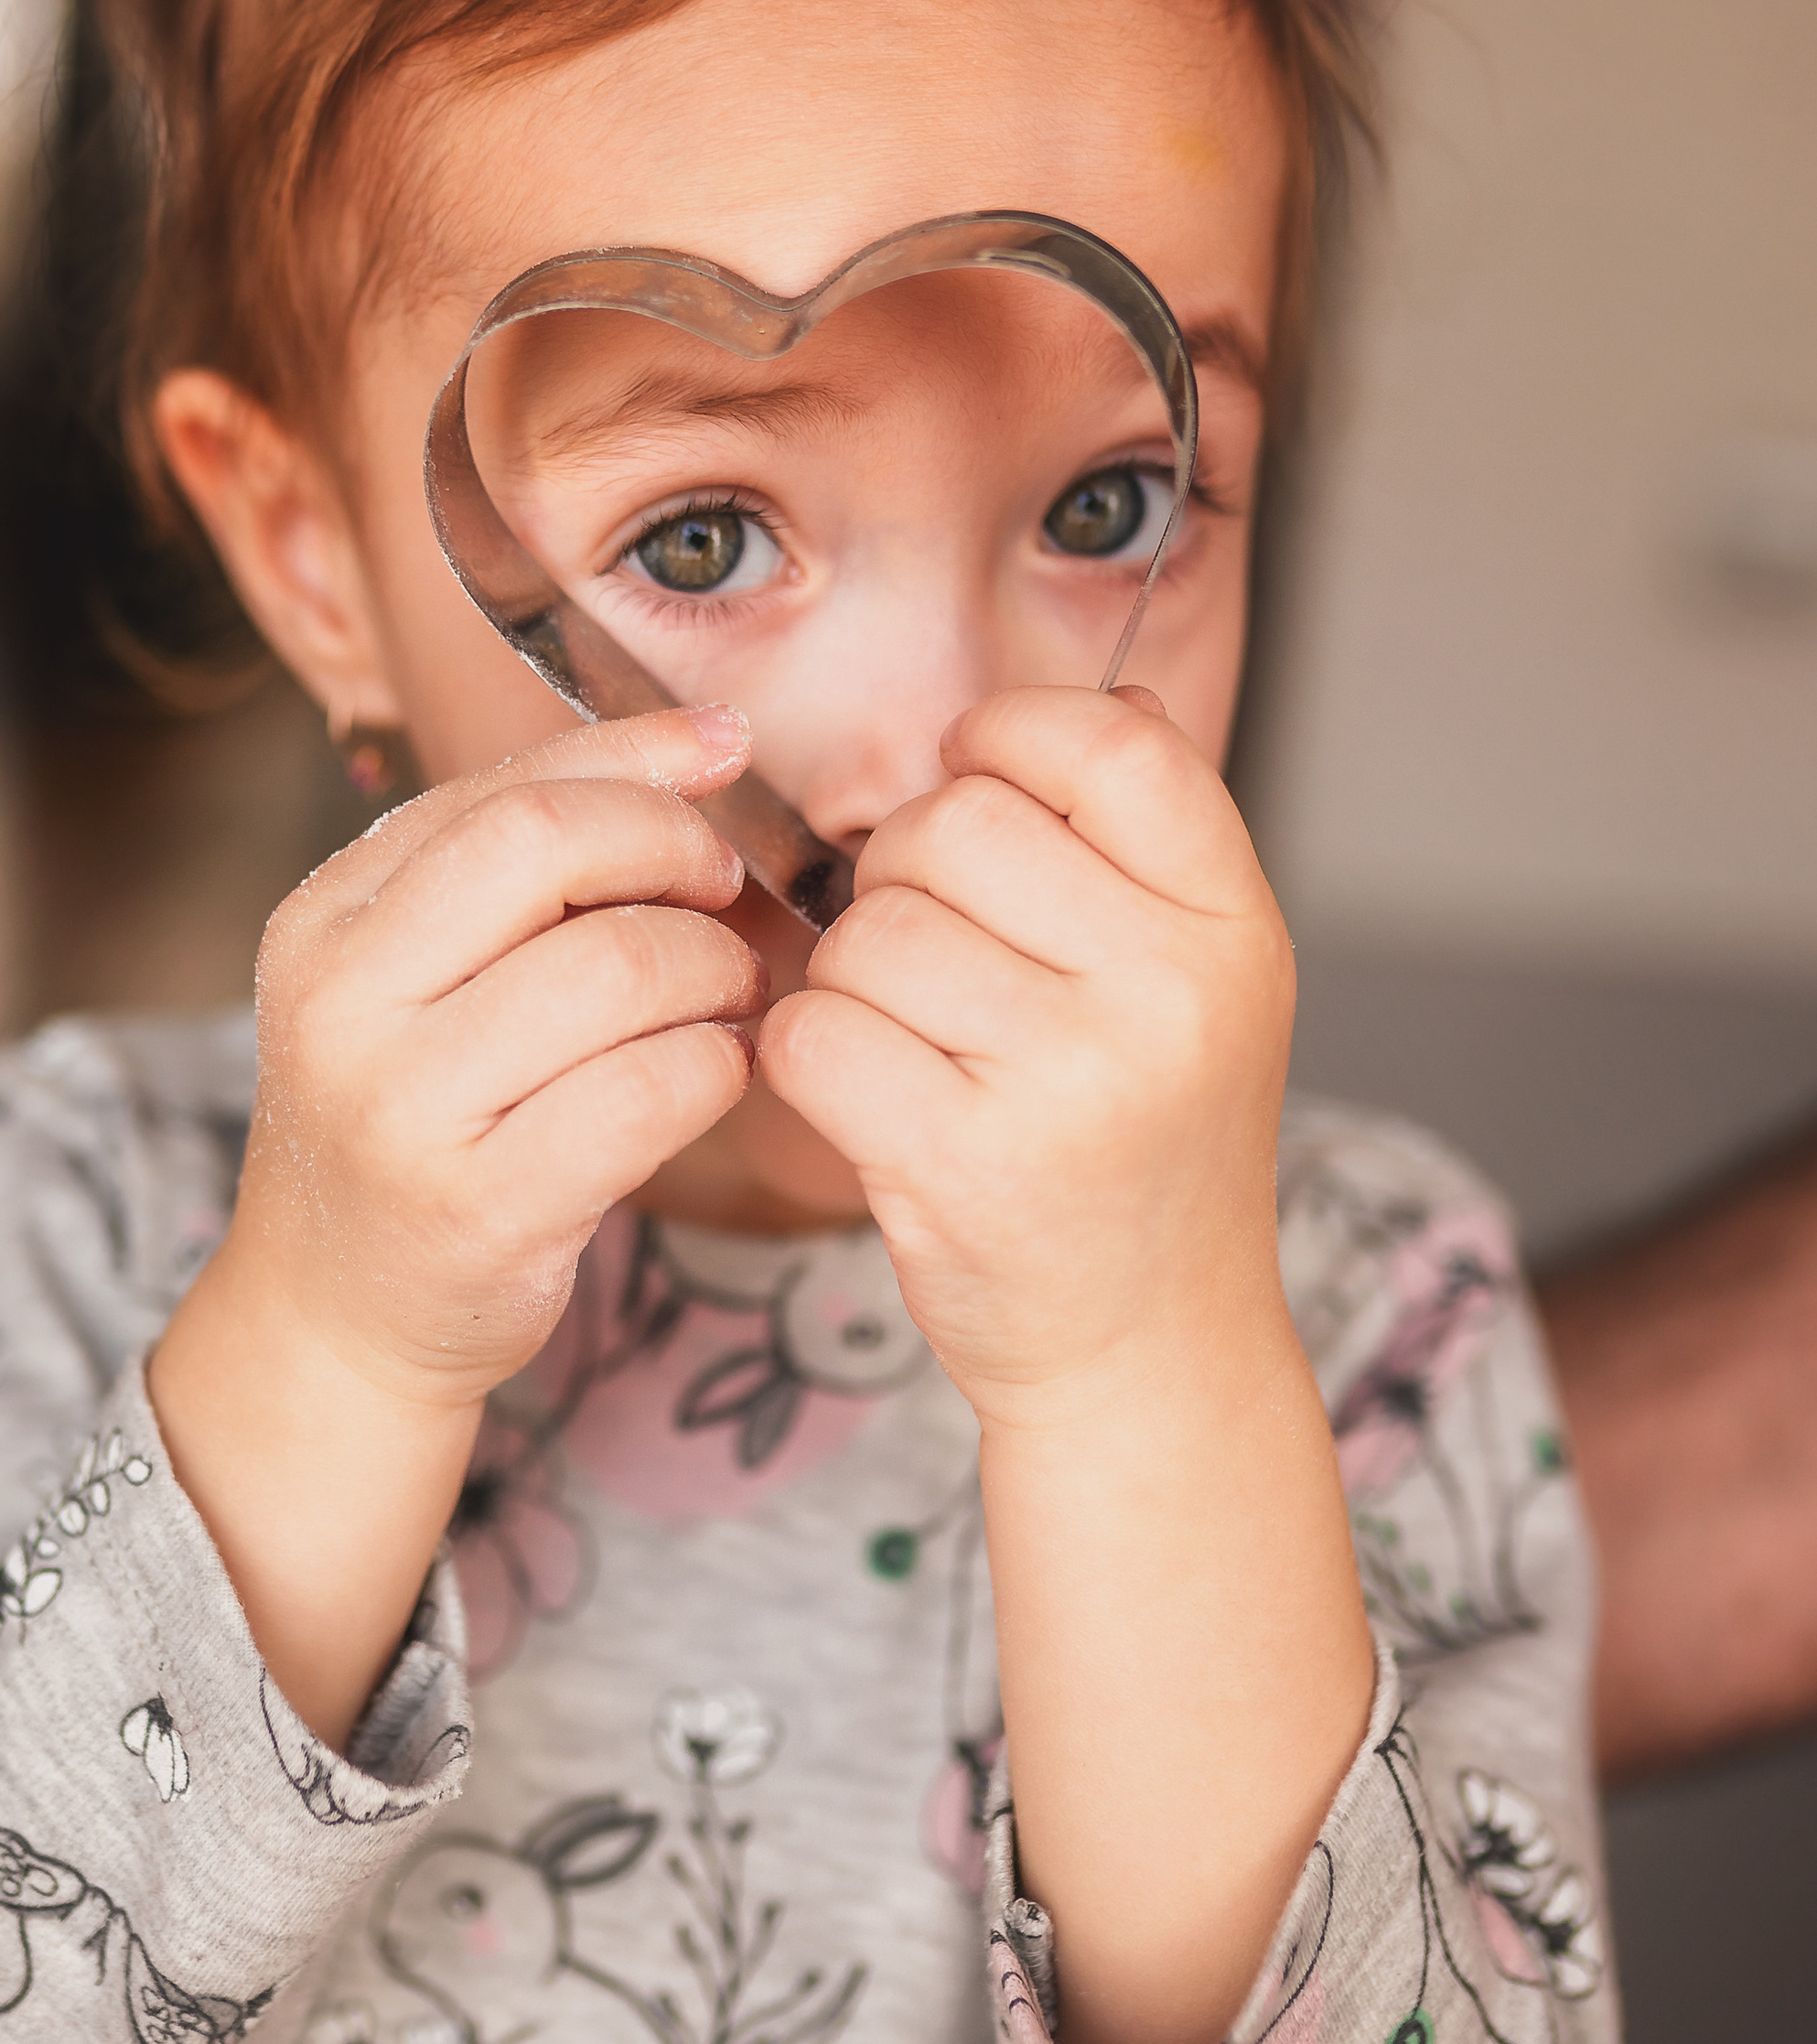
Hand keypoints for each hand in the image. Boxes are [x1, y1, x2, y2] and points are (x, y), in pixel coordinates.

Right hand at [233, 702, 762, 1406]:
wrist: (336, 1317)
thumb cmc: (413, 1125)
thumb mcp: (413, 979)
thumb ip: (518, 869)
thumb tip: (703, 743)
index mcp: (324, 921)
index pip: (504, 791)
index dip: (639, 759)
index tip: (726, 752)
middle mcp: (343, 1004)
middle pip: (550, 848)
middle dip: (673, 852)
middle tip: (722, 895)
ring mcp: (403, 1110)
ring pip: (617, 969)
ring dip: (713, 969)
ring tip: (726, 996)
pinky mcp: (479, 1209)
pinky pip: (649, 1092)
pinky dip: (715, 1067)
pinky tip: (715, 1073)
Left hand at [756, 684, 1295, 1423]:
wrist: (1151, 1347)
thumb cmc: (1152, 1152)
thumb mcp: (1208, 986)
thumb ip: (1157, 846)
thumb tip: (1123, 696)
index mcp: (1232, 930)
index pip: (1109, 744)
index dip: (1008, 737)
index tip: (976, 780)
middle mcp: (1167, 995)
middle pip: (956, 825)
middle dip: (909, 873)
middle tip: (941, 954)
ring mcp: (1067, 1083)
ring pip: (869, 931)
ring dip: (856, 976)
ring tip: (916, 1039)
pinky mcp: (960, 1163)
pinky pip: (814, 1032)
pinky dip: (811, 1054)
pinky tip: (869, 1092)